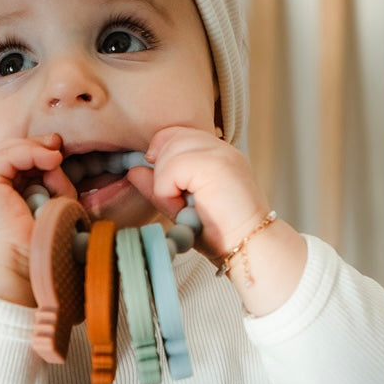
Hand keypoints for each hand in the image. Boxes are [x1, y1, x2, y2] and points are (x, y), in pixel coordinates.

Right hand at [0, 134, 75, 304]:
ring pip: (4, 151)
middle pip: (6, 153)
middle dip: (34, 146)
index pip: (12, 164)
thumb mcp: (51, 207)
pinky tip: (50, 159)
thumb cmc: (36, 248)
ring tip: (56, 154)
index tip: (58, 155)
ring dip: (33, 149)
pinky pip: (5, 156)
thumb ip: (54, 183)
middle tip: (58, 145)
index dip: (34, 154)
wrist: (18, 269)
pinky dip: (29, 153)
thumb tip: (56, 162)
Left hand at [127, 126, 306, 315]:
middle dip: (161, 170)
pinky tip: (183, 208)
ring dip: (165, 183)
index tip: (166, 186)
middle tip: (175, 201)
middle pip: (169, 137)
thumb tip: (134, 170)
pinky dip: (168, 191)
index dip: (161, 156)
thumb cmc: (221, 234)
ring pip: (168, 150)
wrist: (249, 249)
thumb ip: (158, 186)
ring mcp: (220, 153)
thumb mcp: (181, 207)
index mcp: (216, 153)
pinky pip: (172, 167)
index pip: (175, 134)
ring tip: (182, 206)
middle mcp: (220, 148)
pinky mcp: (215, 165)